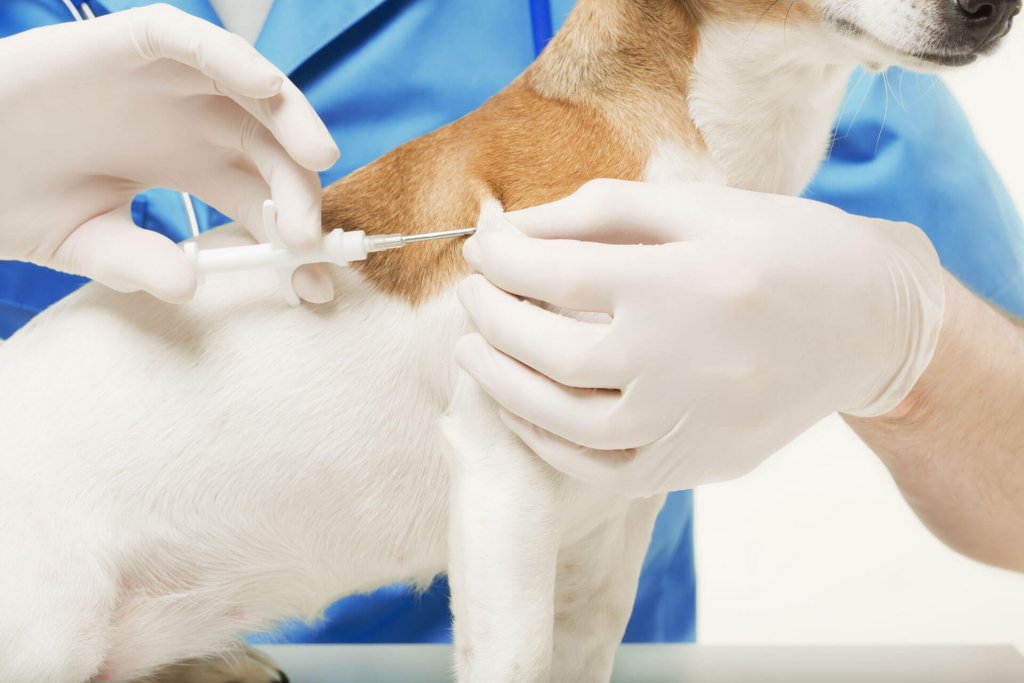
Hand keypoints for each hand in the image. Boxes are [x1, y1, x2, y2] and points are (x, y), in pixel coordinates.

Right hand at [0, 5, 339, 302]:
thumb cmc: (16, 191)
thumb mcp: (86, 240)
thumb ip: (135, 261)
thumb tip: (189, 283)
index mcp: (193, 168)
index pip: (262, 202)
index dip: (294, 240)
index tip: (317, 284)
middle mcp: (194, 123)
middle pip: (271, 149)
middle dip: (300, 190)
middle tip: (308, 237)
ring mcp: (169, 82)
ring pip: (250, 90)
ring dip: (291, 117)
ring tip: (318, 157)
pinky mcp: (133, 44)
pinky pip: (190, 39)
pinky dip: (230, 55)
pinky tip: (263, 87)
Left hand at [456, 180, 944, 495]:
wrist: (870, 324)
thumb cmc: (783, 248)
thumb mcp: (700, 206)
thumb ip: (600, 211)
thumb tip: (510, 232)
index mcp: (689, 281)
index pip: (559, 274)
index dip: (503, 260)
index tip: (483, 250)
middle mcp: (688, 361)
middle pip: (553, 355)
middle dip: (491, 321)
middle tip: (470, 296)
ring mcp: (696, 423)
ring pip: (570, 424)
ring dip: (505, 387)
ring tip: (475, 351)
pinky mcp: (703, 463)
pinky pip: (606, 469)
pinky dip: (551, 442)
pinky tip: (526, 409)